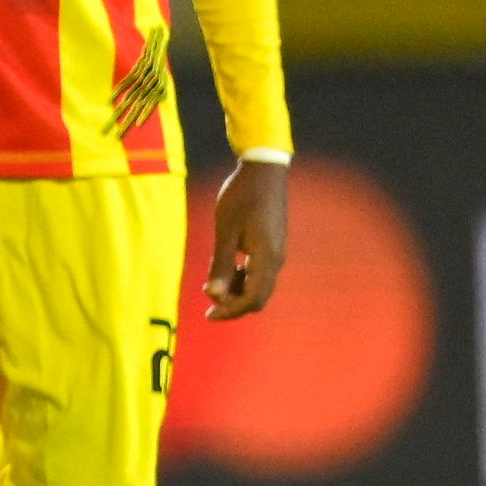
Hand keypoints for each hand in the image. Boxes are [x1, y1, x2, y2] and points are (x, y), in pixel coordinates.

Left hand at [201, 154, 287, 319]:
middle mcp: (276, 259)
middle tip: (209, 304)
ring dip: (237, 291)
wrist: (264, 171)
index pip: (251, 299)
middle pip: (258, 298)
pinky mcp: (273, 245)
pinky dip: (243, 278)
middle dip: (233, 305)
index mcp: (266, 258)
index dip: (230, 311)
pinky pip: (260, 273)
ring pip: (259, 286)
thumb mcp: (225, 231)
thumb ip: (220, 265)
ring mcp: (277, 252)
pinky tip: (227, 270)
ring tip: (213, 284)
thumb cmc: (241, 197)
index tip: (209, 314)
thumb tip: (214, 295)